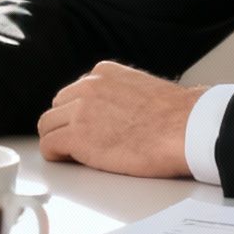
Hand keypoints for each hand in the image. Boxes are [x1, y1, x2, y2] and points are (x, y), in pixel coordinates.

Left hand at [36, 61, 203, 178]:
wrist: (186, 129)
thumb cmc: (177, 117)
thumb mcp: (144, 88)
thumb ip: (122, 93)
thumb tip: (118, 111)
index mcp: (105, 73)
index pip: (75, 91)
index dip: (79, 112)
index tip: (86, 125)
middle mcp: (88, 86)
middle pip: (58, 106)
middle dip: (65, 124)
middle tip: (78, 142)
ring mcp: (80, 111)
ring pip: (48, 125)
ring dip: (58, 139)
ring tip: (73, 154)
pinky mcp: (77, 137)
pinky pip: (49, 146)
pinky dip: (56, 155)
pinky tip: (68, 161)